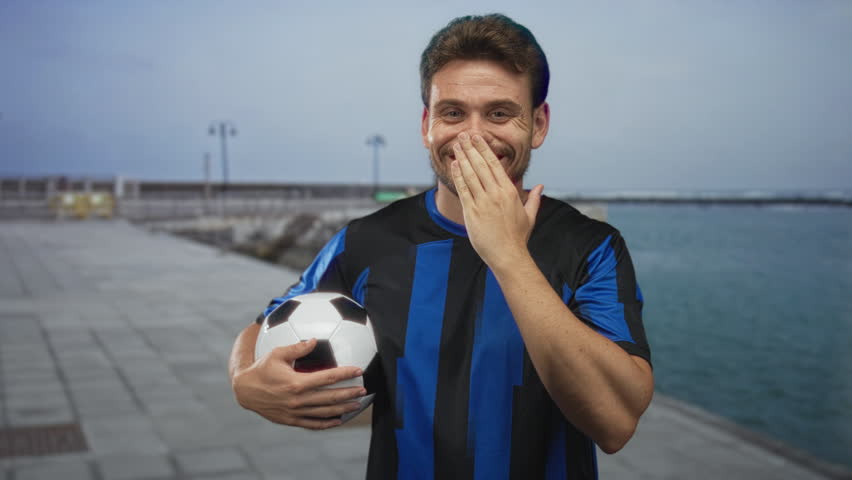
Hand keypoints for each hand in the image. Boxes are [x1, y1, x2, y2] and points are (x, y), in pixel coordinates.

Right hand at [232, 338, 365, 429]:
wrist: (245, 391)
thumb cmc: (262, 368)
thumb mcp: (277, 353)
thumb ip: (297, 348)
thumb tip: (314, 340)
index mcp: (296, 383)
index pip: (327, 377)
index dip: (345, 373)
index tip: (358, 370)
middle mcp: (298, 400)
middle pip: (330, 397)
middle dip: (349, 394)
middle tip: (363, 390)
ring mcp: (295, 412)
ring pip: (324, 412)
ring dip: (342, 409)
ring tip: (356, 405)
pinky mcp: (291, 420)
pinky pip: (312, 424)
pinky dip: (326, 423)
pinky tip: (338, 420)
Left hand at [450, 132, 542, 268]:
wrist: (508, 255)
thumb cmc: (518, 237)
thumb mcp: (529, 216)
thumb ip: (534, 199)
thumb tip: (540, 186)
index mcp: (510, 192)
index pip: (495, 165)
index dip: (485, 149)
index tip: (478, 138)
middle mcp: (496, 194)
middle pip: (481, 165)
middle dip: (471, 148)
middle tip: (464, 135)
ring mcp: (483, 203)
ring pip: (471, 174)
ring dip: (462, 158)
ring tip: (456, 145)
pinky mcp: (472, 212)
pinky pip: (464, 190)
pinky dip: (458, 176)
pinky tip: (454, 165)